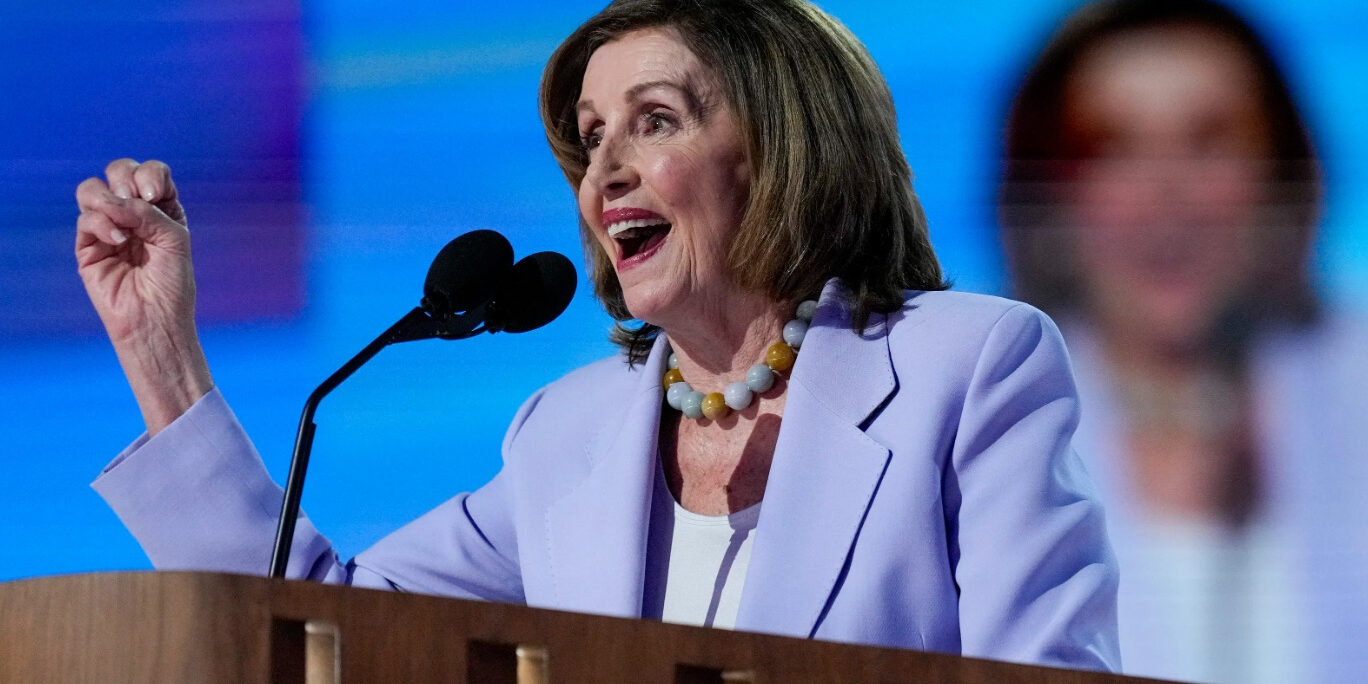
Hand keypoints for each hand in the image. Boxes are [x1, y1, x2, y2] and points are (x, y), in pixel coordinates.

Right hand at [76, 159, 212, 434]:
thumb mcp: (172, 239)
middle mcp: (134, 214)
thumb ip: (147, 213)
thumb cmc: (172, 284)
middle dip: (125, 178)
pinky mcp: (88, 246)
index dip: (150, 174)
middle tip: (138, 201)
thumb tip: (115, 198)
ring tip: (124, 226)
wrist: (156, 320)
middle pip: (118, 171)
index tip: (155, 196)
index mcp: (161, 209)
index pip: (151, 172)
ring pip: (91, 189)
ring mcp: (109, 228)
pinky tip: (119, 241)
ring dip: (108, 199)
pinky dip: (101, 223)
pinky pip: (85, 219)